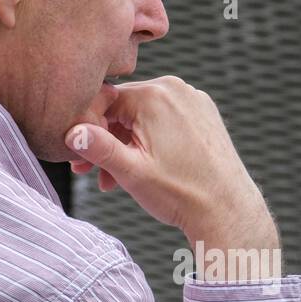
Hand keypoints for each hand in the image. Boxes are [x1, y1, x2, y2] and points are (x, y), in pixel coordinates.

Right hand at [65, 77, 278, 264]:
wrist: (228, 211)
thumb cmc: (182, 193)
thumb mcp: (130, 171)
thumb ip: (98, 147)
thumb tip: (72, 132)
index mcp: (154, 95)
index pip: (104, 101)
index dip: (87, 129)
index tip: (78, 157)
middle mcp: (175, 90)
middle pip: (124, 109)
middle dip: (106, 141)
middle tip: (89, 171)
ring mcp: (192, 101)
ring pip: (143, 117)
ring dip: (125, 145)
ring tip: (113, 179)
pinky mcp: (202, 115)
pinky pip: (164, 121)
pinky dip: (148, 142)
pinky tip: (139, 169)